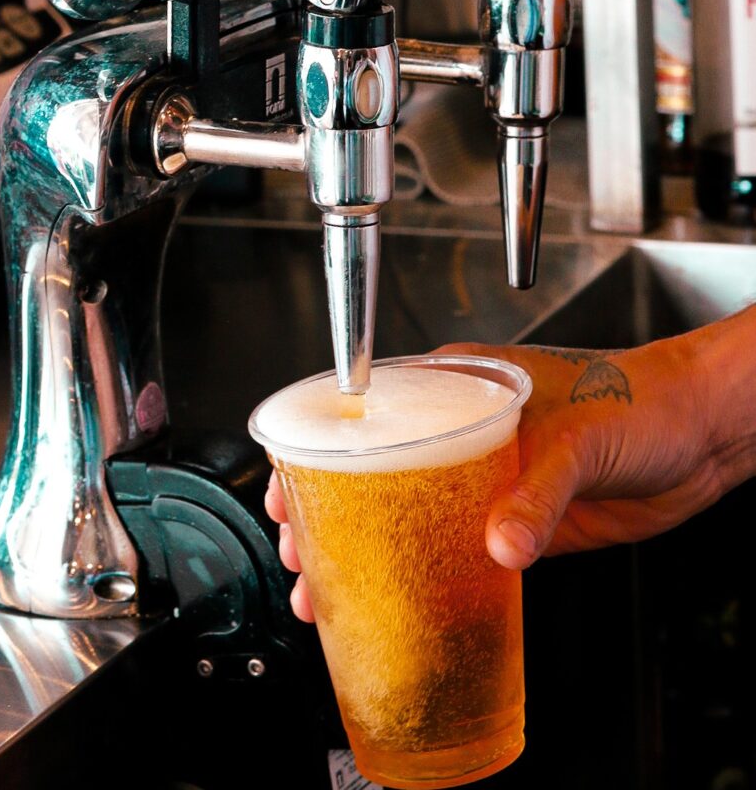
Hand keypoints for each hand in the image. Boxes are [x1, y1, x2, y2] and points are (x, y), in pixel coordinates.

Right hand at [266, 309, 755, 620]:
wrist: (700, 436)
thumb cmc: (642, 398)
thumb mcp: (578, 434)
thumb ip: (535, 491)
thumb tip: (499, 546)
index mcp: (464, 388)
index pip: (372, 414)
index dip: (322, 450)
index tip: (289, 484)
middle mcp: (466, 435)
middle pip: (379, 474)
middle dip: (332, 514)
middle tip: (300, 553)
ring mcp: (488, 482)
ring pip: (411, 518)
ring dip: (370, 554)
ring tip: (326, 592)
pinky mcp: (517, 522)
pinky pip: (458, 553)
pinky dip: (427, 578)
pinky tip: (401, 602)